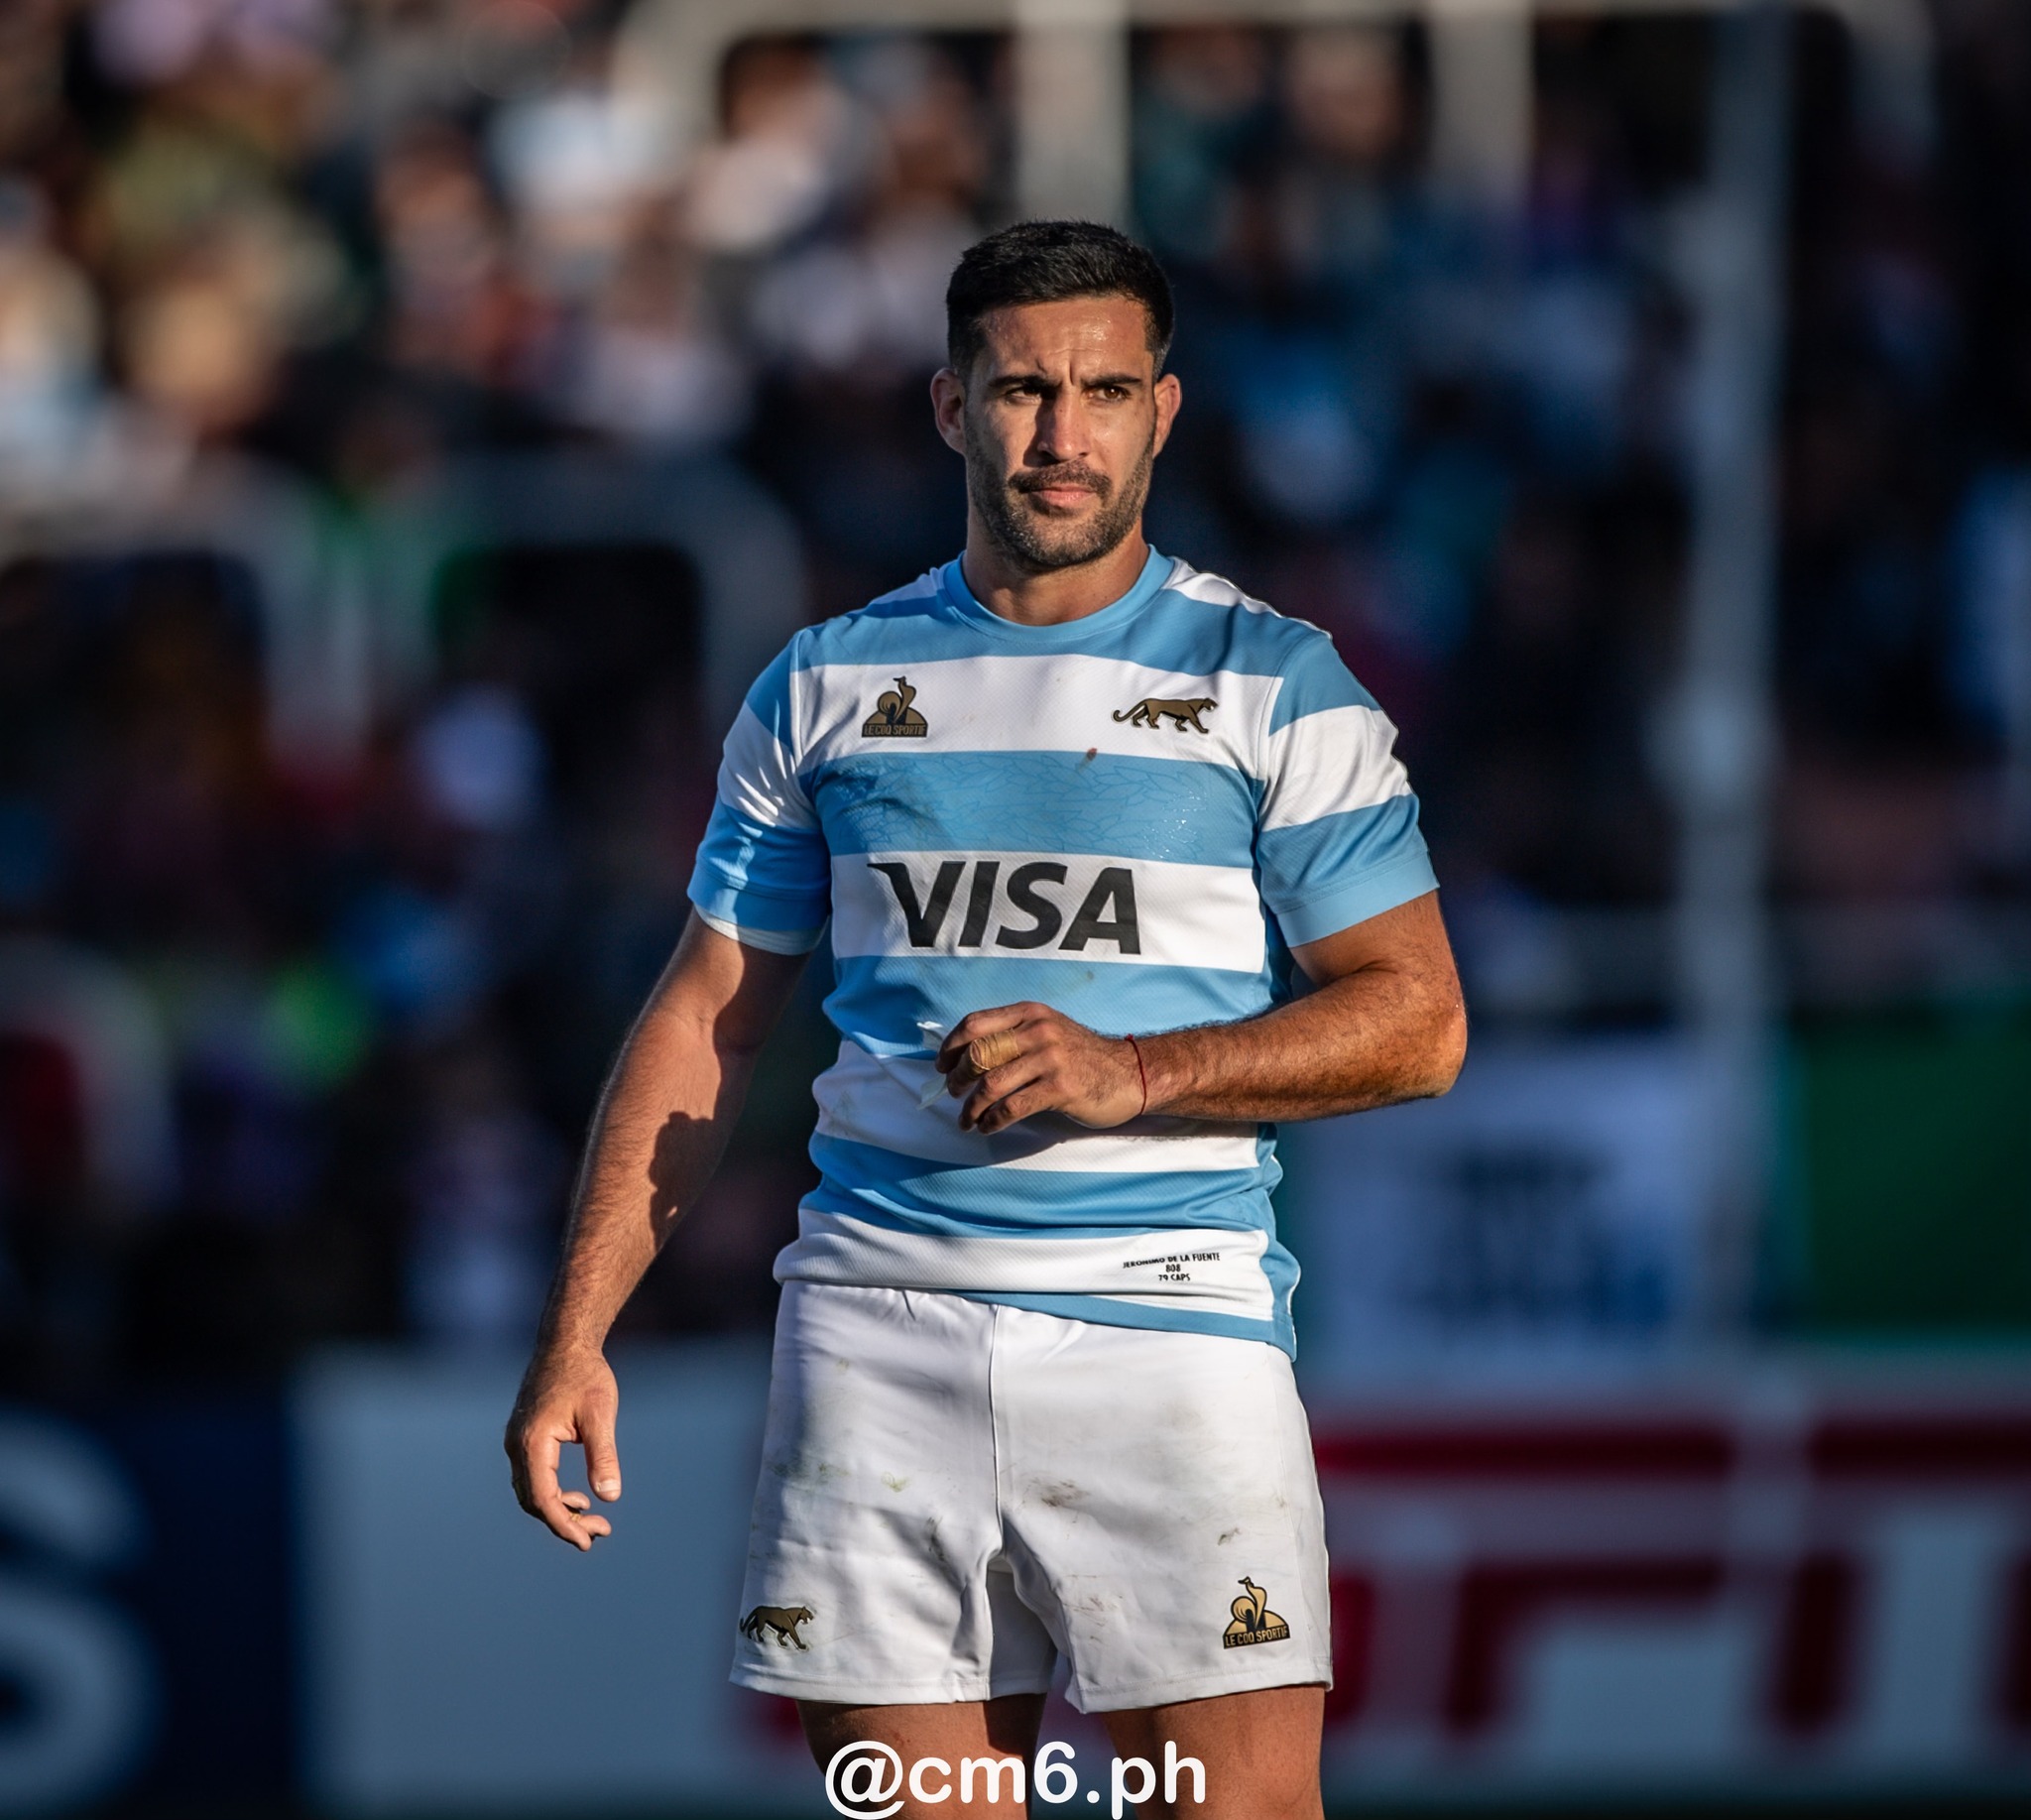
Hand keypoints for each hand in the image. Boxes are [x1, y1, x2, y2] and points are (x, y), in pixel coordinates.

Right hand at [506, 1345, 620, 1549]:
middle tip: (600, 1533)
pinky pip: (533, 1477)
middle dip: (565, 1522)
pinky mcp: (524, 1437)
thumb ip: (603, 1456)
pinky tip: (578, 1496)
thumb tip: (610, 1498)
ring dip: (559, 1509)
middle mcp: (517, 1446)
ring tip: (593, 1519)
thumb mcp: (600, 1415)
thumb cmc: (586, 1375)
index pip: (543, 1499)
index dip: (564, 1525)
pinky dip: (553, 1493)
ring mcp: (517, 1442)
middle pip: (534, 1501)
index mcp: (532, 1444)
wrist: (566, 1343)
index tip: (589, 1541)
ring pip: (531, 1491)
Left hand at [936, 1002, 1145, 1133]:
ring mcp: (1050, 1058)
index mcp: (1029, 1013)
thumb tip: (966, 1060)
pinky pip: (1013, 1106)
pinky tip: (989, 1127)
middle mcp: (1037, 1031)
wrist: (1129, 1073)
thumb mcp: (1048, 1032)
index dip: (951, 1046)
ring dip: (971, 1107)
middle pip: (978, 1054)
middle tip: (953, 1094)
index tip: (941, 1066)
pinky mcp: (1060, 1087)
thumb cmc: (1082, 1056)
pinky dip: (993, 1120)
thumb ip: (1014, 1037)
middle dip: (957, 1079)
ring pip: (991, 1084)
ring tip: (967, 1120)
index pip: (975, 1023)